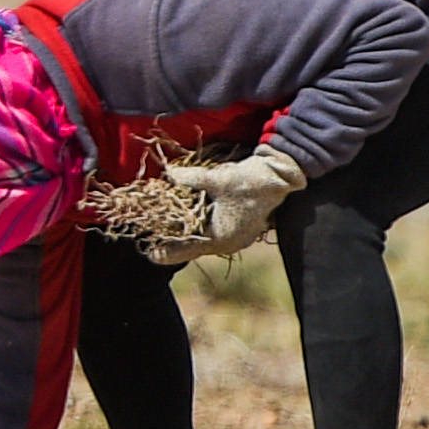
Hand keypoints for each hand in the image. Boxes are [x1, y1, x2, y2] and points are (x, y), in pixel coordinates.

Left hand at [142, 145, 308, 263]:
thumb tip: (169, 173)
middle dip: (175, 243)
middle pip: (194, 247)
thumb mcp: (216, 179)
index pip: (187, 250)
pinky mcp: (241, 230)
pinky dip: (203, 229)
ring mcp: (236, 238)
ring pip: (205, 241)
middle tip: (154, 241)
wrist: (279, 176)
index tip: (150, 254)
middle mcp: (228, 243)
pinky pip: (216, 234)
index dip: (167, 252)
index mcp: (221, 238)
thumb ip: (190, 178)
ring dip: (189, 236)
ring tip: (168, 233)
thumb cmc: (248, 180)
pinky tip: (191, 222)